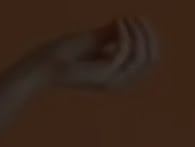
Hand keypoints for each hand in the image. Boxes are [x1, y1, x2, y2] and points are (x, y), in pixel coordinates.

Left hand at [35, 16, 159, 91]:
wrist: (43, 65)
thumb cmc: (64, 53)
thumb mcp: (95, 39)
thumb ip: (113, 33)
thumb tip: (133, 20)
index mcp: (119, 75)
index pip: (150, 60)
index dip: (149, 37)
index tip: (138, 18)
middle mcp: (119, 81)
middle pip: (151, 59)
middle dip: (147, 34)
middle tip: (135, 17)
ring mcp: (113, 80)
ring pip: (142, 56)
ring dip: (137, 32)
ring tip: (123, 18)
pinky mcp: (104, 75)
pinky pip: (126, 52)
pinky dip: (125, 33)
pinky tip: (117, 21)